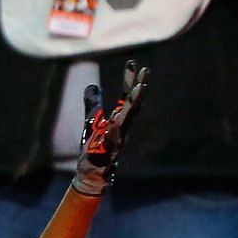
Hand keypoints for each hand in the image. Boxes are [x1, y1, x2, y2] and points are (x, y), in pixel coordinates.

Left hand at [72, 61, 147, 196]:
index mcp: (119, 120)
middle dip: (139, 89)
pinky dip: (112, 134)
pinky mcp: (106, 154)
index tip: (133, 63)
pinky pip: (111, 143)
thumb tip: (92, 85)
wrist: (91, 174)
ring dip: (133, 107)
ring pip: (127, 122)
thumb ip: (93, 104)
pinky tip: (112, 124)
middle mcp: (122, 129)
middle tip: (145, 72)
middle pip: (133, 106)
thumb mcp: (91, 122)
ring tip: (137, 90)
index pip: (127, 97)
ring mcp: (116, 141)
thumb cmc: (94, 148)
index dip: (130, 80)